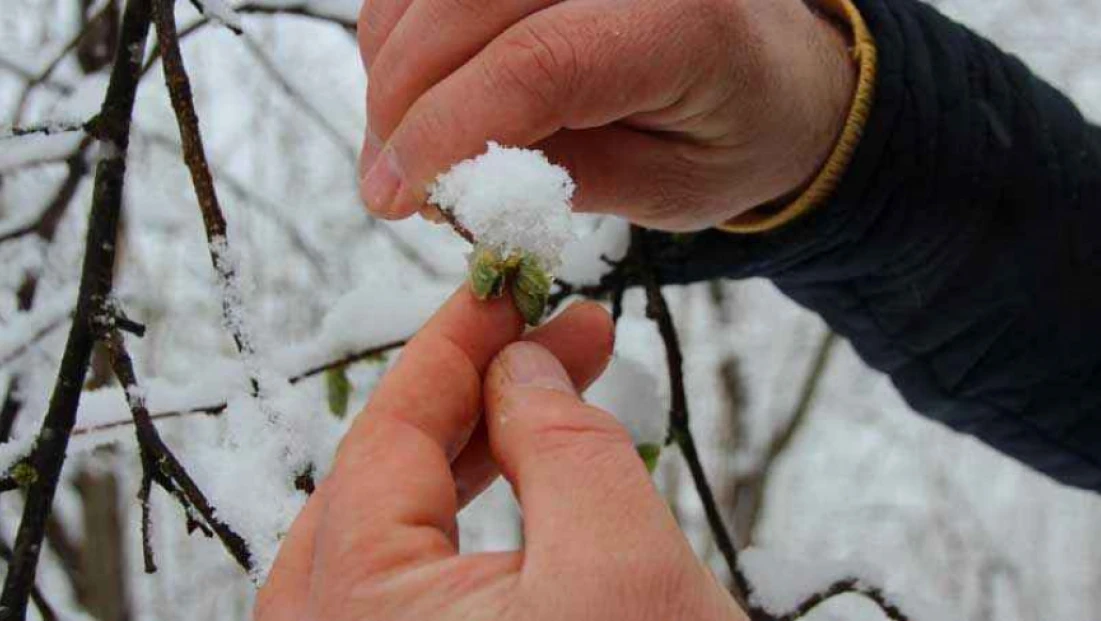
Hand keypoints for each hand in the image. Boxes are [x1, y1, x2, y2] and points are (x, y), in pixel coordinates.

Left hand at [255, 287, 745, 620]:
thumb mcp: (620, 565)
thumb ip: (563, 440)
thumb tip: (519, 366)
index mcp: (353, 614)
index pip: (385, 434)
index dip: (453, 345)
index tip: (506, 286)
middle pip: (380, 479)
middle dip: (473, 395)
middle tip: (555, 338)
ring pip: (396, 531)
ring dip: (475, 453)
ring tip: (553, 393)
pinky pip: (417, 585)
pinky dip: (472, 521)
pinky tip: (525, 483)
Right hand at [356, 0, 855, 230]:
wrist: (776, 73)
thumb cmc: (735, 139)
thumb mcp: (669, 193)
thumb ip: (562, 184)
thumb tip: (441, 182)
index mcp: (683, 22)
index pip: (535, 65)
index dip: (445, 132)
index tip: (397, 198)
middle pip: (462, 7)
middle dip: (401, 103)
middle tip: (387, 187)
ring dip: (394, 65)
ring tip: (404, 146)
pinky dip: (408, 32)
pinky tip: (422, 94)